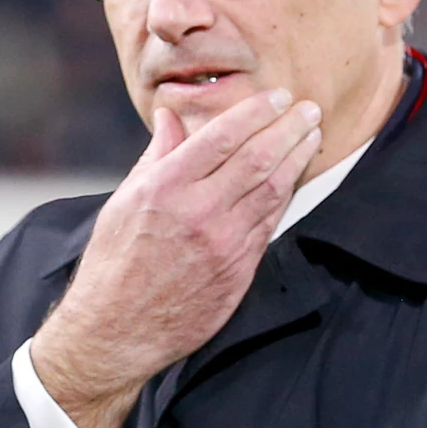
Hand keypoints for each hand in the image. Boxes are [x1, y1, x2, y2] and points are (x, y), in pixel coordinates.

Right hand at [30, 89, 321, 427]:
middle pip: (258, 158)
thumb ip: (157, 155)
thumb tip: (171, 116)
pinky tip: (293, 177)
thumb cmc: (114, 262)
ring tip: (311, 136)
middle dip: (289, 129)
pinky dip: (284, 195)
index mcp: (166, 188)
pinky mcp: (239, 271)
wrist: (117, 330)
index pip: (224, 136)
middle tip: (309, 109)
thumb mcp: (124, 200)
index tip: (279, 96)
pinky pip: (270, 223)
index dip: (257, 111)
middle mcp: (199, 212)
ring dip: (297, 159)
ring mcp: (224, 244)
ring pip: (272, 190)